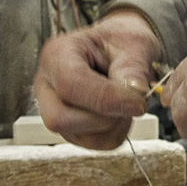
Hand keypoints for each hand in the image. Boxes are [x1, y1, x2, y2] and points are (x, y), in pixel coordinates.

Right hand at [33, 10, 162, 148]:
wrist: (121, 49)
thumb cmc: (122, 42)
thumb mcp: (133, 44)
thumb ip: (133, 68)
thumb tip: (136, 94)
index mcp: (57, 55)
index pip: (70, 84)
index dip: (106, 99)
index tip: (138, 102)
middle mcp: (47, 85)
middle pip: (60, 118)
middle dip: (104, 117)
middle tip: (132, 102)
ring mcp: (54, 110)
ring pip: (80, 136)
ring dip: (114, 126)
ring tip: (128, 103)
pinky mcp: (71, 128)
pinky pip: (94, 143)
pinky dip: (115, 133)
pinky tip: (121, 113)